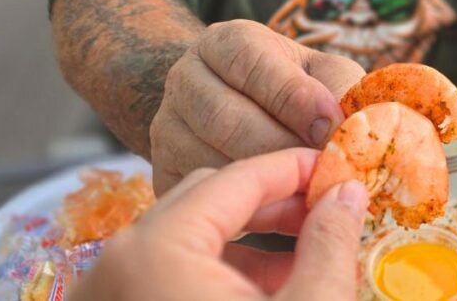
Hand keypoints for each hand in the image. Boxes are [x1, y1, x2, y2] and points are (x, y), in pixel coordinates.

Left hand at [70, 148, 368, 300]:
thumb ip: (329, 244)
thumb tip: (349, 193)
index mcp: (154, 251)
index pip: (238, 176)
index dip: (298, 167)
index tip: (339, 171)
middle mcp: (117, 260)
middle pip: (208, 197)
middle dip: (274, 200)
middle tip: (326, 209)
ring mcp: (107, 290)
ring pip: (189, 235)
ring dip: (250, 235)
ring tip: (305, 248)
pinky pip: (168, 271)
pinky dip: (218, 268)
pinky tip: (267, 281)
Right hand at [149, 20, 363, 193]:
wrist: (245, 113)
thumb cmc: (298, 91)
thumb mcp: (323, 74)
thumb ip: (341, 89)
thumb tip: (358, 125)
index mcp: (225, 43)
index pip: (250, 61)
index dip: (293, 97)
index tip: (331, 127)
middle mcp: (185, 79)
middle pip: (225, 117)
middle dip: (282, 147)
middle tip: (325, 171)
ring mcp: (167, 127)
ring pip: (211, 160)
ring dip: (266, 184)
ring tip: (314, 196)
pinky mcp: (163, 172)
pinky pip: (203, 195)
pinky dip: (247, 209)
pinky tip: (286, 214)